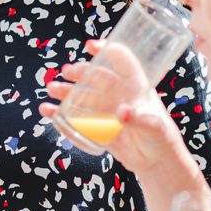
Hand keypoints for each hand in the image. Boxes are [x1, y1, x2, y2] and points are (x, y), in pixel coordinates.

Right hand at [38, 42, 196, 180]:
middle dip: (80, 72)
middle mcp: (119, 95)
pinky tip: (48, 111)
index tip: (90, 46)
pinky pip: (77, 119)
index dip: (107, 50)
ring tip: (52, 88)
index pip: (122, 61)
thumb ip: (139, 118)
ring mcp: (107, 111)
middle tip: (66, 71)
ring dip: (67, 91)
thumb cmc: (162, 139)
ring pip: (83, 96)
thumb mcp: (155, 126)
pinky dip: (61, 114)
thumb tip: (122, 112)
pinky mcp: (98, 129)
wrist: (156, 164)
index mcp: (136, 86)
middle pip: (96, 77)